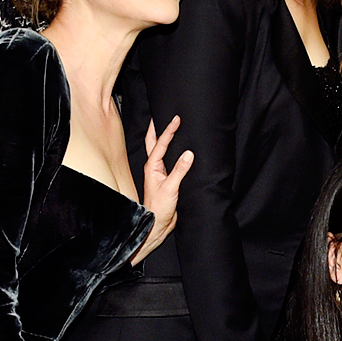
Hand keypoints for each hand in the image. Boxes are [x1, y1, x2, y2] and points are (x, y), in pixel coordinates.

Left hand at [134, 116, 192, 264]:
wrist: (156, 225)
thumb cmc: (158, 208)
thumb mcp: (170, 188)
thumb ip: (180, 171)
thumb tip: (189, 154)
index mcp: (152, 167)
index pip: (161, 144)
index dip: (169, 130)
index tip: (176, 119)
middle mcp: (154, 167)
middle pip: (154, 142)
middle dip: (158, 128)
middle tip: (164, 115)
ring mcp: (159, 173)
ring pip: (160, 150)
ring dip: (163, 138)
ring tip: (169, 126)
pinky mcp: (166, 179)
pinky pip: (169, 160)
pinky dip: (172, 150)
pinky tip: (177, 149)